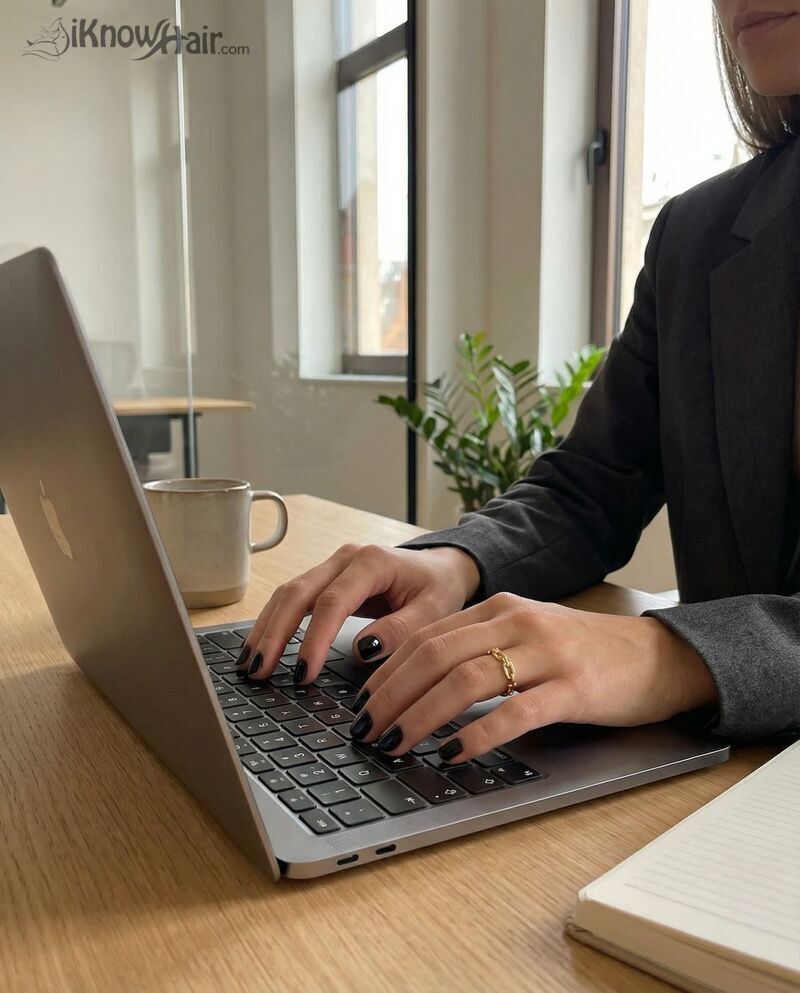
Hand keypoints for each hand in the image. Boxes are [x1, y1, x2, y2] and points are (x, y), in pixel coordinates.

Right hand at [237, 544, 480, 680]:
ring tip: (249, 666)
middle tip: (259, 672)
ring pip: (287, 594)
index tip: (303, 673)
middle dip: (275, 634)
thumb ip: (402, 630)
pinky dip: (273, 623)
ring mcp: (331, 566)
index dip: (314, 638)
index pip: (332, 602)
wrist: (441, 568)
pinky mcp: (325, 579)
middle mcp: (345, 559)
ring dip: (266, 630)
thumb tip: (362, 650)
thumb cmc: (439, 589)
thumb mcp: (435, 612)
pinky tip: (259, 648)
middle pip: (298, 593)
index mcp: (372, 562)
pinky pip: (292, 599)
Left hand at [349, 592, 718, 761]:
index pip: (426, 637)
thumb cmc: (583, 653)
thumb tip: (417, 688)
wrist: (657, 656)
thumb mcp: (525, 637)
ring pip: (467, 679)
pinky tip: (455, 752)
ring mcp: (547, 653)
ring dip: (422, 714)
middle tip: (365, 730)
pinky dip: (480, 733)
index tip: (361, 704)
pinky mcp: (574, 688)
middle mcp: (517, 622)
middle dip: (392, 695)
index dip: (386, 672)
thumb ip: (479, 650)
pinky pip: (517, 711)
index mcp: (498, 608)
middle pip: (436, 655)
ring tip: (395, 743)